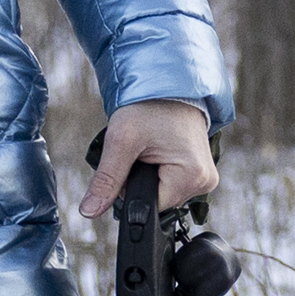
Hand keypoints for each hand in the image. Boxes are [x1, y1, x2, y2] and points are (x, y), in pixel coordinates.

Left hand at [75, 100, 215, 221]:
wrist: (168, 83)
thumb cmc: (150, 104)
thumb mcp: (122, 141)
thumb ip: (106, 180)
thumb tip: (89, 211)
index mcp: (192, 177)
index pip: (150, 206)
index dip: (131, 188)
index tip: (132, 160)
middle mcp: (205, 181)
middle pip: (158, 200)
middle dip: (140, 180)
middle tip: (141, 150)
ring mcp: (205, 176)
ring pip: (164, 192)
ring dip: (150, 174)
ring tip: (151, 146)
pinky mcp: (201, 170)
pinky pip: (173, 182)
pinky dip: (160, 170)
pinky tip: (160, 149)